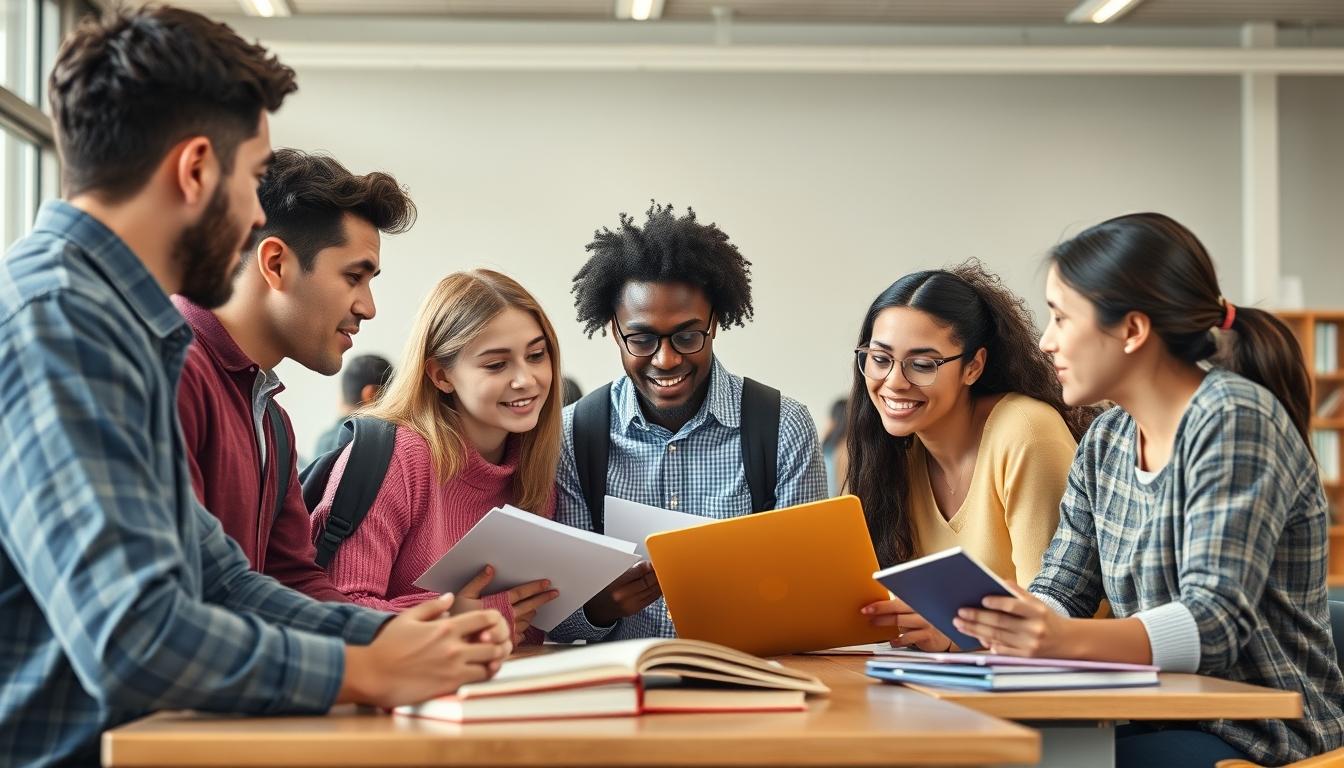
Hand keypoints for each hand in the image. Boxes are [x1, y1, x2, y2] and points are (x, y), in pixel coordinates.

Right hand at [338, 593, 511, 707]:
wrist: (373, 675)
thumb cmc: (387, 646)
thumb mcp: (408, 618)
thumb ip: (432, 606)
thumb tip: (450, 597)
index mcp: (445, 627)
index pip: (485, 618)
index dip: (496, 620)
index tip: (493, 624)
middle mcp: (454, 646)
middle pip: (494, 642)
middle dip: (500, 641)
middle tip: (497, 643)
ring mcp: (453, 667)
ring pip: (491, 662)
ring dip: (495, 660)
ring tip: (491, 658)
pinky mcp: (450, 685)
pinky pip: (479, 680)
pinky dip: (485, 675)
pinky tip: (481, 672)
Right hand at [452, 565, 559, 643]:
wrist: (455, 643)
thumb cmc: (457, 618)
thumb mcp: (464, 595)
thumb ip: (479, 581)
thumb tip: (491, 568)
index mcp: (499, 603)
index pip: (521, 593)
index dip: (535, 587)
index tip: (547, 583)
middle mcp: (507, 617)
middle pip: (530, 606)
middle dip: (543, 598)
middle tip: (554, 593)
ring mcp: (508, 631)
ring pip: (527, 620)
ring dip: (533, 613)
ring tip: (538, 608)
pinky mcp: (506, 642)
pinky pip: (521, 635)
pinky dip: (524, 629)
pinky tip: (524, 627)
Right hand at [583, 561, 659, 626]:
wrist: (598, 609)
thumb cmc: (604, 589)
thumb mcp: (610, 575)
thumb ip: (628, 569)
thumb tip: (647, 564)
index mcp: (616, 583)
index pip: (639, 571)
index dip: (649, 565)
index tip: (653, 562)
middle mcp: (623, 595)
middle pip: (647, 581)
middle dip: (656, 573)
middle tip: (660, 567)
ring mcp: (631, 604)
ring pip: (652, 590)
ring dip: (659, 582)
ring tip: (662, 575)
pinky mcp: (636, 609)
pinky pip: (652, 599)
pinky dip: (657, 591)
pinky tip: (659, 585)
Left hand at [861, 596, 955, 651]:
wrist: (947, 635)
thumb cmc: (926, 620)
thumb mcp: (915, 610)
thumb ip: (901, 605)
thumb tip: (876, 604)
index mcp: (918, 598)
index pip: (898, 596)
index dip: (882, 599)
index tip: (868, 603)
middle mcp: (923, 608)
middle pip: (898, 607)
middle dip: (880, 609)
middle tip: (865, 612)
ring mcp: (927, 621)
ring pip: (902, 621)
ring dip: (885, 622)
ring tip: (873, 623)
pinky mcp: (929, 635)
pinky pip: (911, 637)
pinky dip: (899, 640)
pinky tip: (892, 641)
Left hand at [952, 583, 1066, 656]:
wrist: (1069, 642)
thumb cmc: (1048, 618)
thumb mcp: (1038, 603)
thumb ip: (1019, 592)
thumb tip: (999, 581)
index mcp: (1037, 611)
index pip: (1014, 606)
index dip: (997, 603)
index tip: (981, 599)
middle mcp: (1034, 629)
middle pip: (1000, 623)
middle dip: (977, 618)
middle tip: (959, 613)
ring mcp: (1030, 645)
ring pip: (997, 637)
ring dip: (976, 631)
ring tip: (960, 625)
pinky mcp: (1026, 657)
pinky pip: (1003, 650)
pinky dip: (989, 644)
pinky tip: (976, 638)